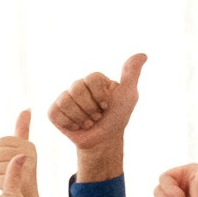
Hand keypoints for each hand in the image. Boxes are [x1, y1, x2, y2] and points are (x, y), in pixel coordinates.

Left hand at [0, 108, 43, 196]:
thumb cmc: (23, 172)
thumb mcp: (24, 148)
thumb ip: (23, 129)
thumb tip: (27, 109)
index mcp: (28, 145)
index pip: (0, 142)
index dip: (0, 153)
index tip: (9, 160)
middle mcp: (30, 153)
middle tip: (7, 172)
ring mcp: (27, 166)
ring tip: (9, 179)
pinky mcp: (21, 180)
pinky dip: (0, 183)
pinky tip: (9, 186)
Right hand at [47, 52, 144, 182]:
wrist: (103, 141)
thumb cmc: (116, 117)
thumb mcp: (128, 96)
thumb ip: (132, 74)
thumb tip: (142, 55)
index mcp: (94, 80)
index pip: (91, 78)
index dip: (99, 95)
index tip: (107, 105)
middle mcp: (78, 86)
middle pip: (77, 89)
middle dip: (90, 108)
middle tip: (97, 116)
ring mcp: (65, 98)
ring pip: (65, 102)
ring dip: (81, 118)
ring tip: (88, 122)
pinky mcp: (55, 112)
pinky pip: (55, 113)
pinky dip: (68, 123)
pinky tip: (76, 126)